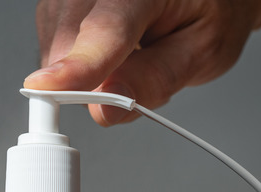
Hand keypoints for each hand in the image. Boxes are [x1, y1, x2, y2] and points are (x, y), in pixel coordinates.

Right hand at [23, 0, 260, 125]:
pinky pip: (54, 35)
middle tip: (126, 88)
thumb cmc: (213, 13)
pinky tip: (109, 51)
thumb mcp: (203, 52)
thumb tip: (106, 109)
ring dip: (80, 68)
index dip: (78, 64)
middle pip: (70, 36)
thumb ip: (155, 80)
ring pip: (55, 39)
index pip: (106, 28)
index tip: (48, 89)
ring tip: (129, 57)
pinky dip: (75, 57)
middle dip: (86, 78)